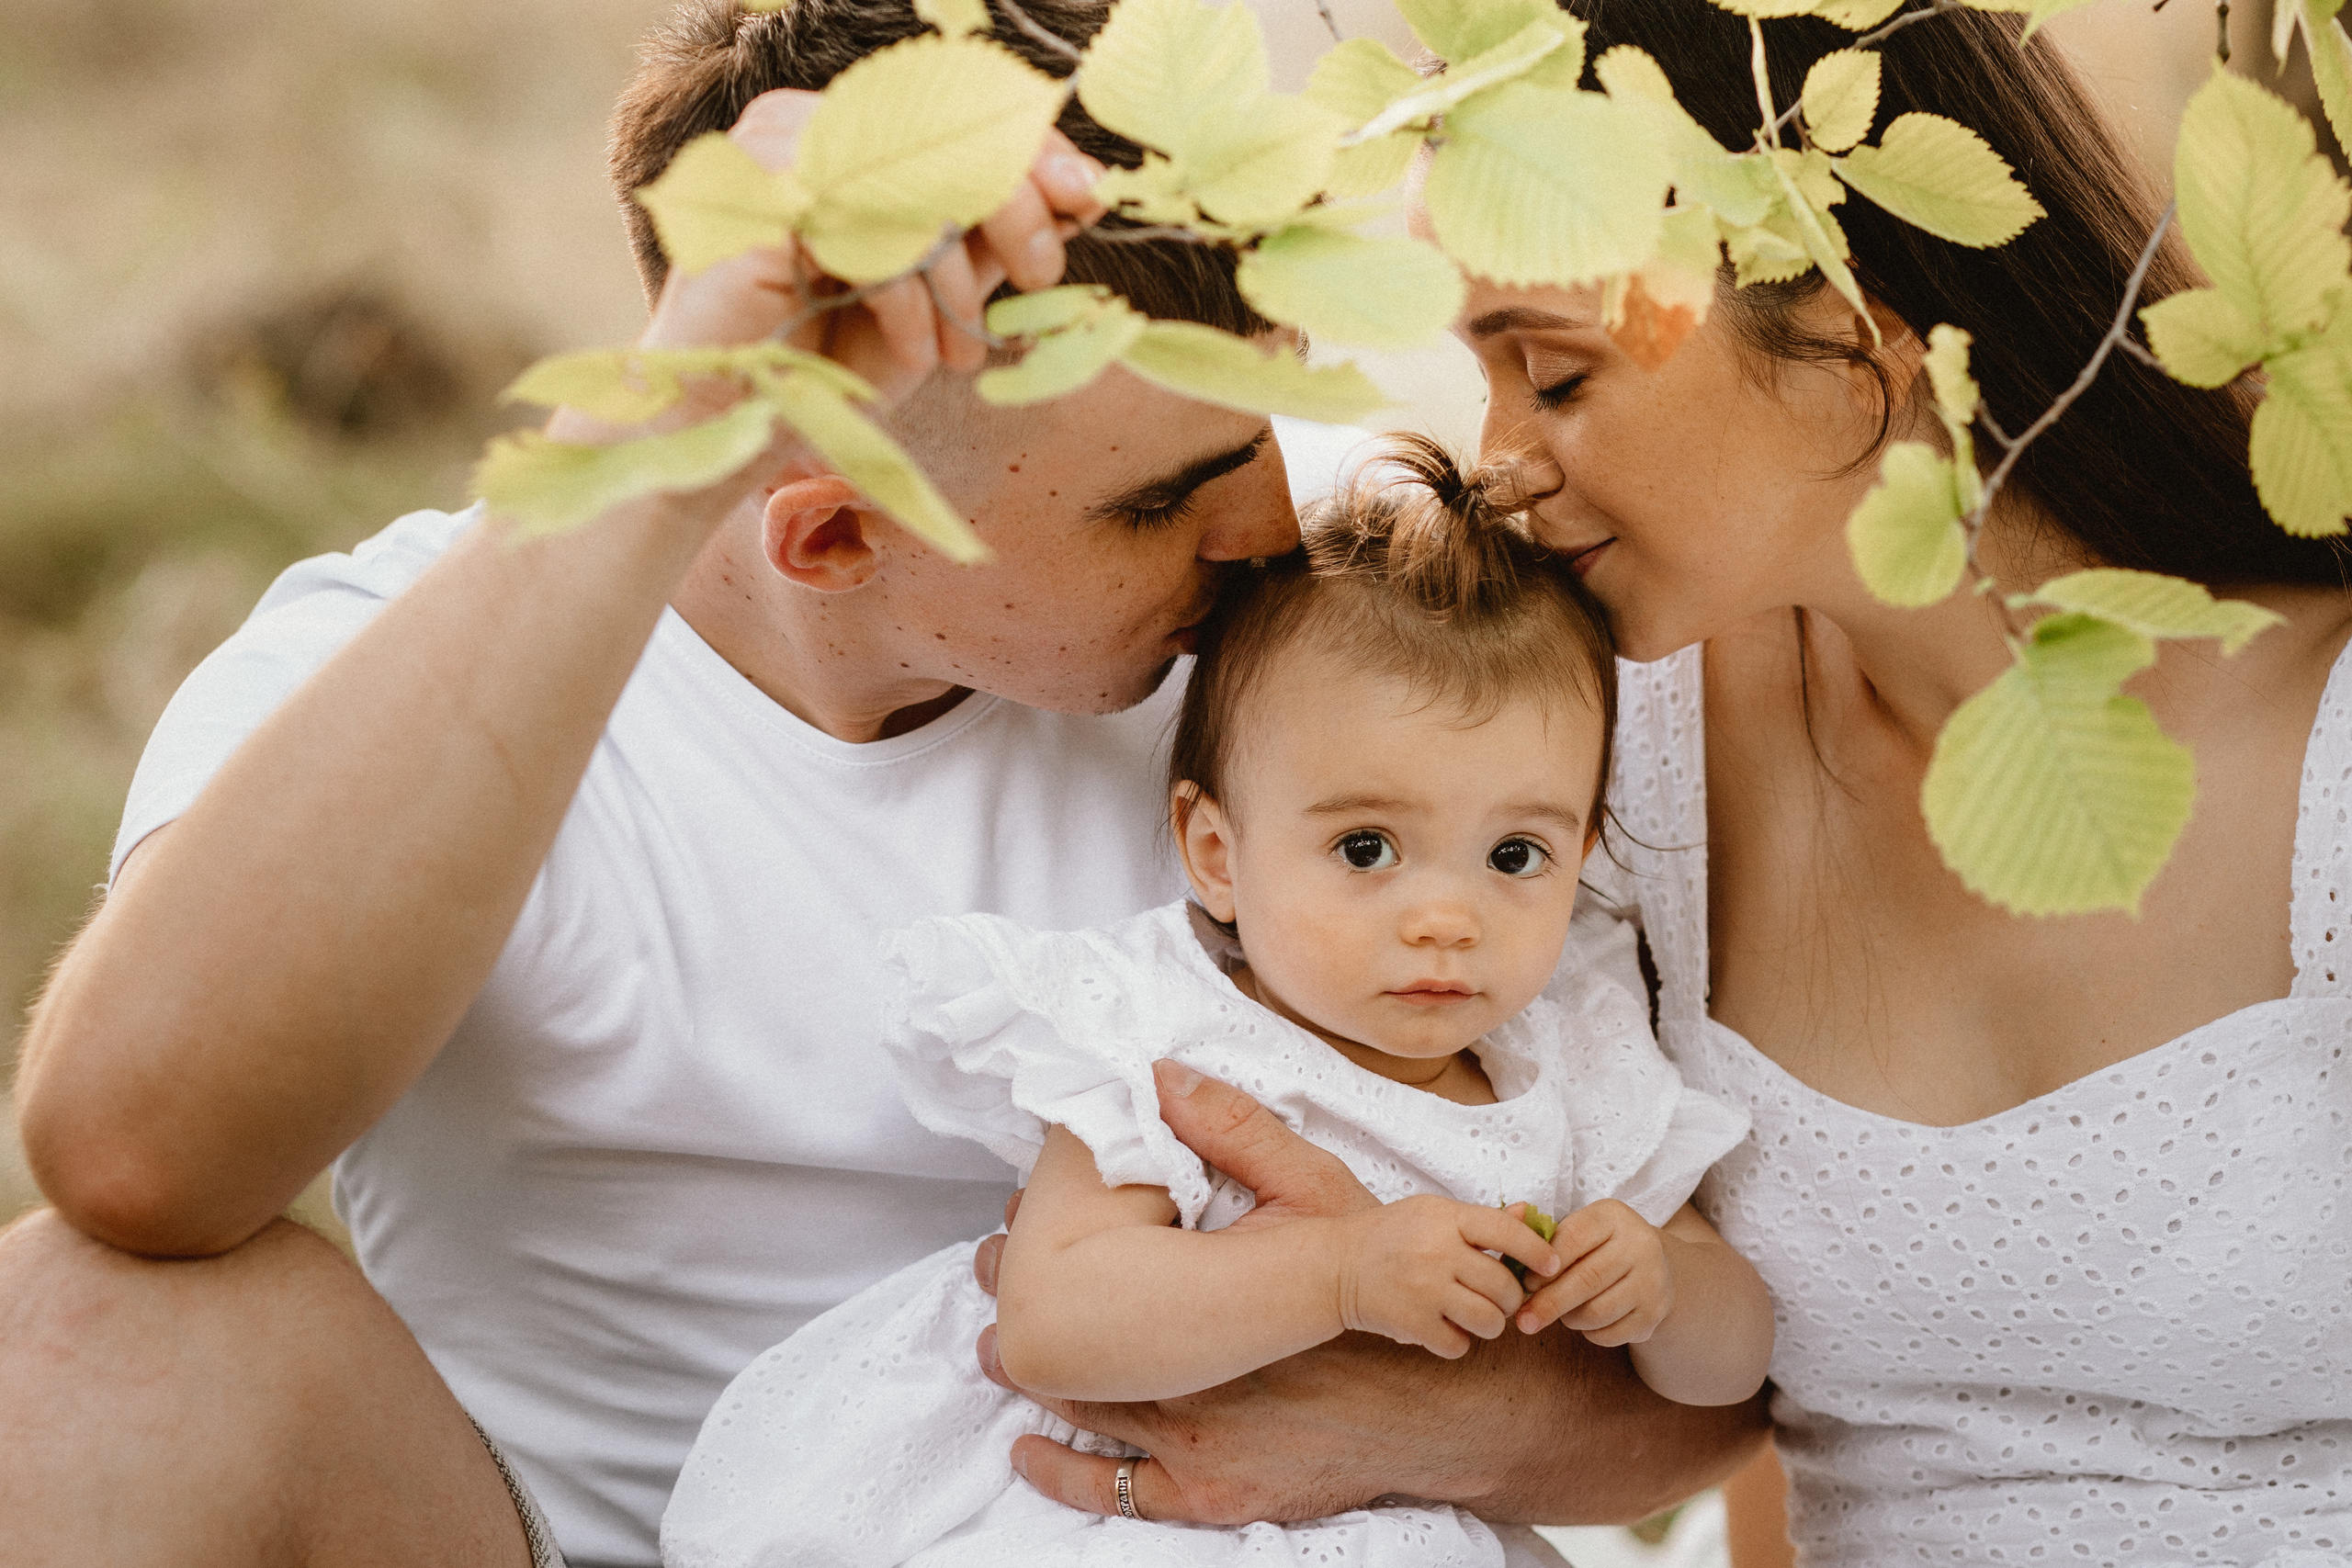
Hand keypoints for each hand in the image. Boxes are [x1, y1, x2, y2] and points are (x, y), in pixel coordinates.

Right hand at [636, 89, 1105, 401]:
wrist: (738, 422)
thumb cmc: (835, 356)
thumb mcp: (938, 291)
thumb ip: (994, 235)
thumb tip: (1083, 189)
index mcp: (845, 129)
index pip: (954, 109)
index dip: (1031, 146)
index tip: (1087, 197)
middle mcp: (804, 122)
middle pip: (942, 132)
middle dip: (1014, 208)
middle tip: (1042, 275)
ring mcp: (769, 156)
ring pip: (909, 185)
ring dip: (951, 280)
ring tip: (954, 350)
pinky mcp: (750, 207)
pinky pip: (866, 233)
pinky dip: (903, 301)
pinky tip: (910, 350)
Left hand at [970, 1063, 1517, 1524]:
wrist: (1442, 1398)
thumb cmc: (1374, 1280)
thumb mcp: (1313, 1191)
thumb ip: (1236, 1131)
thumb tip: (1163, 1072)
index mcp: (1193, 1297)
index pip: (1079, 1253)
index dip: (1035, 1227)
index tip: (1011, 1210)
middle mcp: (1182, 1380)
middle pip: (1061, 1331)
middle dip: (1016, 1292)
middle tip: (985, 1264)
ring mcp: (1192, 1445)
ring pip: (1076, 1409)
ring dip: (1028, 1373)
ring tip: (990, 1344)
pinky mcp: (1209, 1491)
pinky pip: (1114, 1488)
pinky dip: (1062, 1468)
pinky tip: (1029, 1448)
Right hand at [1334, 1196, 1560, 1357]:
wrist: (1335, 1266)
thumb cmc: (1390, 1237)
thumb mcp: (1433, 1214)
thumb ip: (1483, 1219)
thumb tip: (1533, 1215)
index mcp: (1445, 1219)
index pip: (1508, 1231)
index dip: (1538, 1251)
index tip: (1552, 1265)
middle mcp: (1437, 1252)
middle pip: (1504, 1286)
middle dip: (1511, 1299)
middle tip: (1500, 1299)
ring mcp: (1424, 1289)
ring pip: (1490, 1321)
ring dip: (1490, 1324)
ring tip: (1476, 1316)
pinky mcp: (1412, 1323)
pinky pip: (1459, 1345)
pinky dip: (1457, 1342)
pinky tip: (1444, 1328)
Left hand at [1515, 1200, 1671, 1346]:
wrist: (1654, 1268)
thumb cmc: (1597, 1249)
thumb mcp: (1575, 1231)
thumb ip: (1538, 1234)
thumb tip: (1503, 1240)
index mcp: (1612, 1216)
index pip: (1572, 1239)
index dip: (1543, 1265)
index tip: (1524, 1284)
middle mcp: (1640, 1243)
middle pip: (1586, 1280)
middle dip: (1548, 1303)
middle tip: (1523, 1320)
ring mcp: (1653, 1279)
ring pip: (1597, 1311)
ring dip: (1569, 1319)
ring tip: (1561, 1313)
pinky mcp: (1656, 1312)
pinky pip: (1611, 1333)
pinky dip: (1590, 1333)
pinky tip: (1587, 1321)